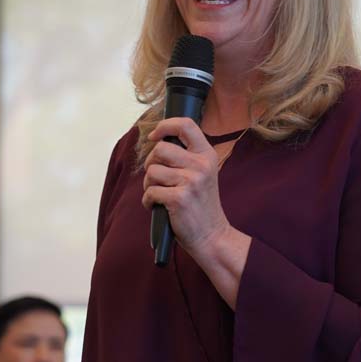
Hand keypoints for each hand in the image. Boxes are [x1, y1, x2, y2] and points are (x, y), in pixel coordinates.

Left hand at [142, 117, 232, 258]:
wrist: (212, 236)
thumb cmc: (201, 205)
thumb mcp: (202, 174)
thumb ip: (187, 157)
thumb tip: (158, 141)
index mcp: (207, 155)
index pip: (186, 125)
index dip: (165, 126)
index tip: (154, 136)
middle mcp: (201, 165)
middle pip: (160, 149)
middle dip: (151, 163)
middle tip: (156, 177)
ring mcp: (191, 181)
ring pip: (152, 171)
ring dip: (148, 184)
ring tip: (158, 194)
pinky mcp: (179, 198)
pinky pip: (150, 191)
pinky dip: (148, 201)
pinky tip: (157, 206)